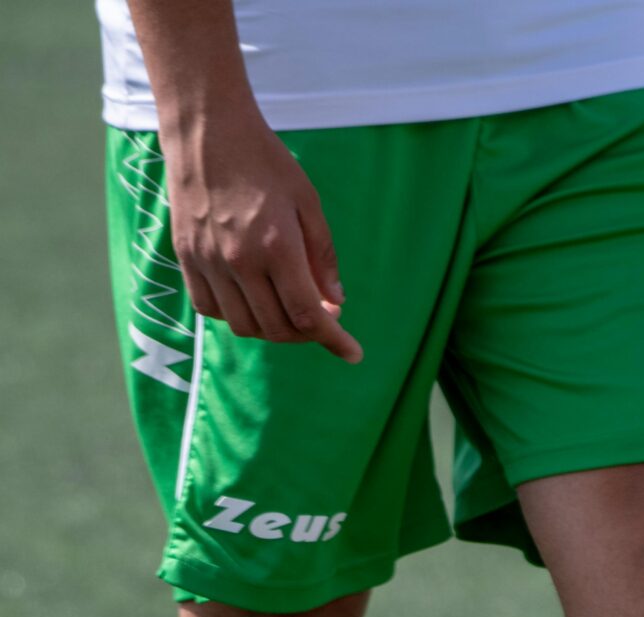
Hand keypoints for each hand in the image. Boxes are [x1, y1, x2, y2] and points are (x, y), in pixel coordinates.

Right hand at [164, 102, 361, 362]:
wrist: (206, 130)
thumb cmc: (265, 160)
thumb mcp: (309, 203)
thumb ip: (323, 257)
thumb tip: (336, 302)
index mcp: (276, 247)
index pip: (308, 316)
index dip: (334, 341)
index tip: (353, 354)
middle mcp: (238, 261)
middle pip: (277, 328)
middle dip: (308, 335)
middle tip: (325, 319)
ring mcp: (207, 260)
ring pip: (243, 325)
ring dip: (273, 329)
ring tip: (291, 309)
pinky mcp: (185, 256)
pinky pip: (210, 307)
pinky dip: (237, 315)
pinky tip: (255, 299)